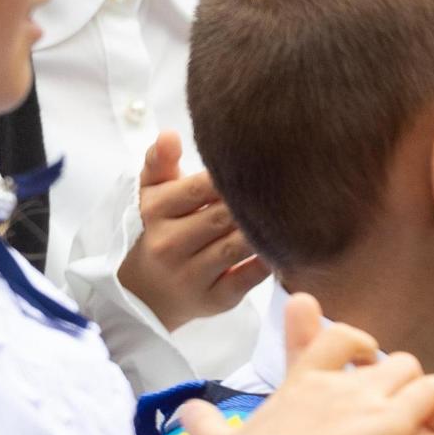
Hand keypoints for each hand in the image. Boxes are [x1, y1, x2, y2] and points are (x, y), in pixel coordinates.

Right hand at [116, 133, 269, 331]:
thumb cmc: (157, 231)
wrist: (145, 295)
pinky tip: (284, 246)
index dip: (231, 177)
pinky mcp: (214, 300)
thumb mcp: (150, 195)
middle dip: (253, 202)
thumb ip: (159, 162)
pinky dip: (269, 261)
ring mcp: (190, 275)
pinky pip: (249, 277)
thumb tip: (169, 134)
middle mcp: (168, 244)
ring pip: (238, 246)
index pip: (199, 188)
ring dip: (264, 229)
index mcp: (154, 211)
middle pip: (223, 216)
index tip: (259, 166)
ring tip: (288, 212)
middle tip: (283, 187)